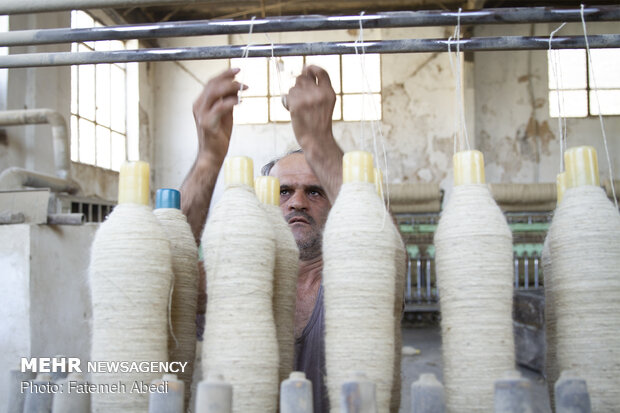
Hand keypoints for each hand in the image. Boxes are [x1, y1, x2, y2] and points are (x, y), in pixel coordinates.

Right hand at [192, 68, 245, 165]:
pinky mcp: (207, 123)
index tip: (237, 70)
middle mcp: (199, 106)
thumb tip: (237, 88)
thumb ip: (228, 101)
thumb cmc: (218, 136)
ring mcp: (202, 115)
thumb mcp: (225, 114)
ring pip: (214, 93)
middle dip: (228, 78)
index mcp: (201, 103)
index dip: (224, 74)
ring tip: (243, 88)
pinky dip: (230, 101)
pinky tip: (239, 101)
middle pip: (212, 84)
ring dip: (230, 87)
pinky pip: (220, 107)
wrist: (211, 155)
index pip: (211, 83)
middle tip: (242, 77)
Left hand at [286, 65, 342, 202]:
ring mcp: (308, 99)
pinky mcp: (297, 105)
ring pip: (293, 87)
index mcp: (329, 93)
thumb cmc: (319, 124)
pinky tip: (292, 110)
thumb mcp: (326, 104)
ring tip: (299, 108)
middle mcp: (319, 93)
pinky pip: (288, 95)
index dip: (311, 67)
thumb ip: (318, 90)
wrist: (317, 141)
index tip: (306, 69)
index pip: (321, 71)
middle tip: (299, 97)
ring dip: (293, 95)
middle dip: (298, 85)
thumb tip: (304, 73)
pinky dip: (287, 102)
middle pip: (303, 77)